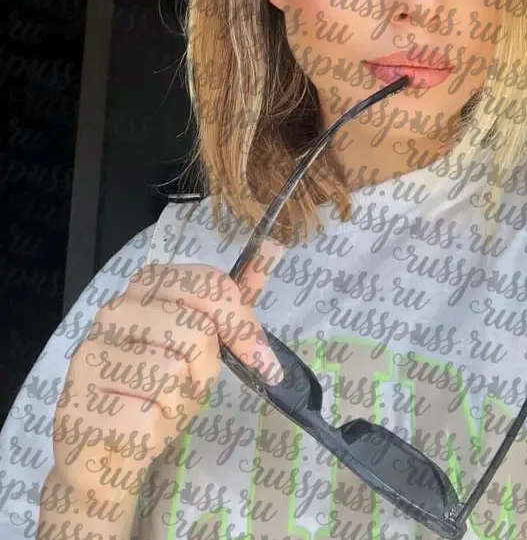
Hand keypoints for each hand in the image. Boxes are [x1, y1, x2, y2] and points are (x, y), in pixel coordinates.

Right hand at [50, 262, 281, 506]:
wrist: (108, 451)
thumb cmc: (159, 393)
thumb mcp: (204, 346)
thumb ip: (232, 304)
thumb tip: (272, 249)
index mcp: (148, 285)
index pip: (210, 283)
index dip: (240, 323)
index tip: (259, 358)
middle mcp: (115, 310)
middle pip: (196, 329)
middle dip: (205, 368)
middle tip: (188, 386)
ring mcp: (92, 353)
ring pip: (172, 371)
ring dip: (180, 401)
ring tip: (158, 406)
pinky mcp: (81, 401)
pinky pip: (148, 413)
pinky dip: (156, 428)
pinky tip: (137, 427)